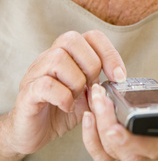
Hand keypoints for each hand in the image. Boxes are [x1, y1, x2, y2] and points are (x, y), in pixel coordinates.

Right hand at [2, 30, 125, 157]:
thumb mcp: (87, 96)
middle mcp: (49, 57)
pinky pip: (46, 84)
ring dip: (75, 81)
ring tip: (76, 97)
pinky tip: (67, 106)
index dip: (109, 53)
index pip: (92, 36)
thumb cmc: (61, 109)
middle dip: (91, 64)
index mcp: (68, 54)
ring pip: (58, 58)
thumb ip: (100, 86)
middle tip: (92, 86)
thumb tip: (117, 80)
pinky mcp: (27, 93)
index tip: (119, 76)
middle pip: (72, 39)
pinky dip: (63, 97)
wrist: (33, 132)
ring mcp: (36, 72)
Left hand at [82, 76, 157, 160]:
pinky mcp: (119, 159)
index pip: (152, 148)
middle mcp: (151, 158)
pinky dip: (91, 137)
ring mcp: (134, 160)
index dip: (130, 141)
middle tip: (99, 99)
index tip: (113, 128)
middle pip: (122, 152)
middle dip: (106, 124)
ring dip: (95, 127)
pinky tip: (89, 115)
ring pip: (109, 154)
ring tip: (93, 100)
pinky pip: (102, 156)